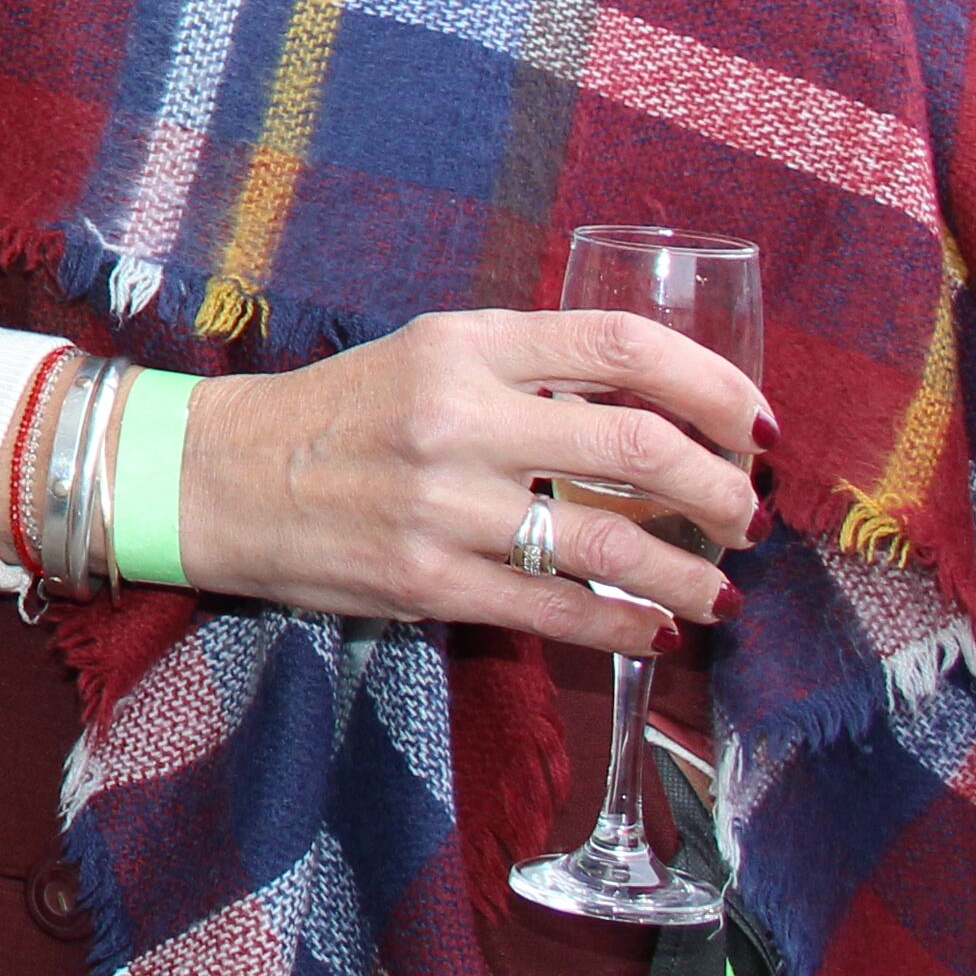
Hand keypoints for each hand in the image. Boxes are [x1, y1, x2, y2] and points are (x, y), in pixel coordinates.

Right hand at [174, 306, 765, 657]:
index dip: (714, 384)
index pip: (622, 347)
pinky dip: (626, 628)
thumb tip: (657, 410)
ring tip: (720, 591)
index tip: (754, 424)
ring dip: (691, 576)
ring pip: (614, 547)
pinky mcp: (428, 583)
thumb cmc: (337, 413)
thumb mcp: (426, 353)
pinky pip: (557, 612)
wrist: (221, 476)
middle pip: (642, 449)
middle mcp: (459, 418)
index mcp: (464, 345)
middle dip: (722, 493)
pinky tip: (655, 630)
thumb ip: (528, 368)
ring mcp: (444, 506)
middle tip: (745, 514)